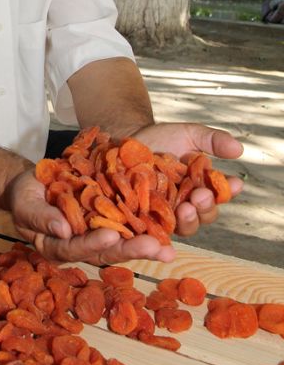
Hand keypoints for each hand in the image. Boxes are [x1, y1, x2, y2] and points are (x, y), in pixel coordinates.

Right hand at [7, 170, 176, 265]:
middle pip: (107, 252)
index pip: (76, 249)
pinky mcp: (110, 222)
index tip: (111, 236)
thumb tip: (62, 230)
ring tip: (168, 249)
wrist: (34, 182)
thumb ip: (40, 217)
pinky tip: (168, 226)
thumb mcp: (25, 203)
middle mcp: (81, 247)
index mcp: (58, 247)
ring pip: (123, 243)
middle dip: (131, 250)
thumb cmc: (25, 195)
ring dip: (146, 245)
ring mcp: (97, 235)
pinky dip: (148, 226)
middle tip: (154, 247)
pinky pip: (129, 225)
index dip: (93, 243)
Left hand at [133, 122, 243, 236]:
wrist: (126, 143)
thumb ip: (212, 140)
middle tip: (200, 195)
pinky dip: (158, 228)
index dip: (227, 190)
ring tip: (184, 208)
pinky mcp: (145, 220)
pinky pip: (153, 229)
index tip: (234, 183)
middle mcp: (187, 205)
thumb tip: (239, 149)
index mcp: (201, 188)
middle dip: (205, 206)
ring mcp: (166, 215)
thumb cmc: (161, 139)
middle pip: (203, 215)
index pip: (219, 194)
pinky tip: (159, 221)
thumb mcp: (188, 134)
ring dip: (187, 220)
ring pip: (182, 226)